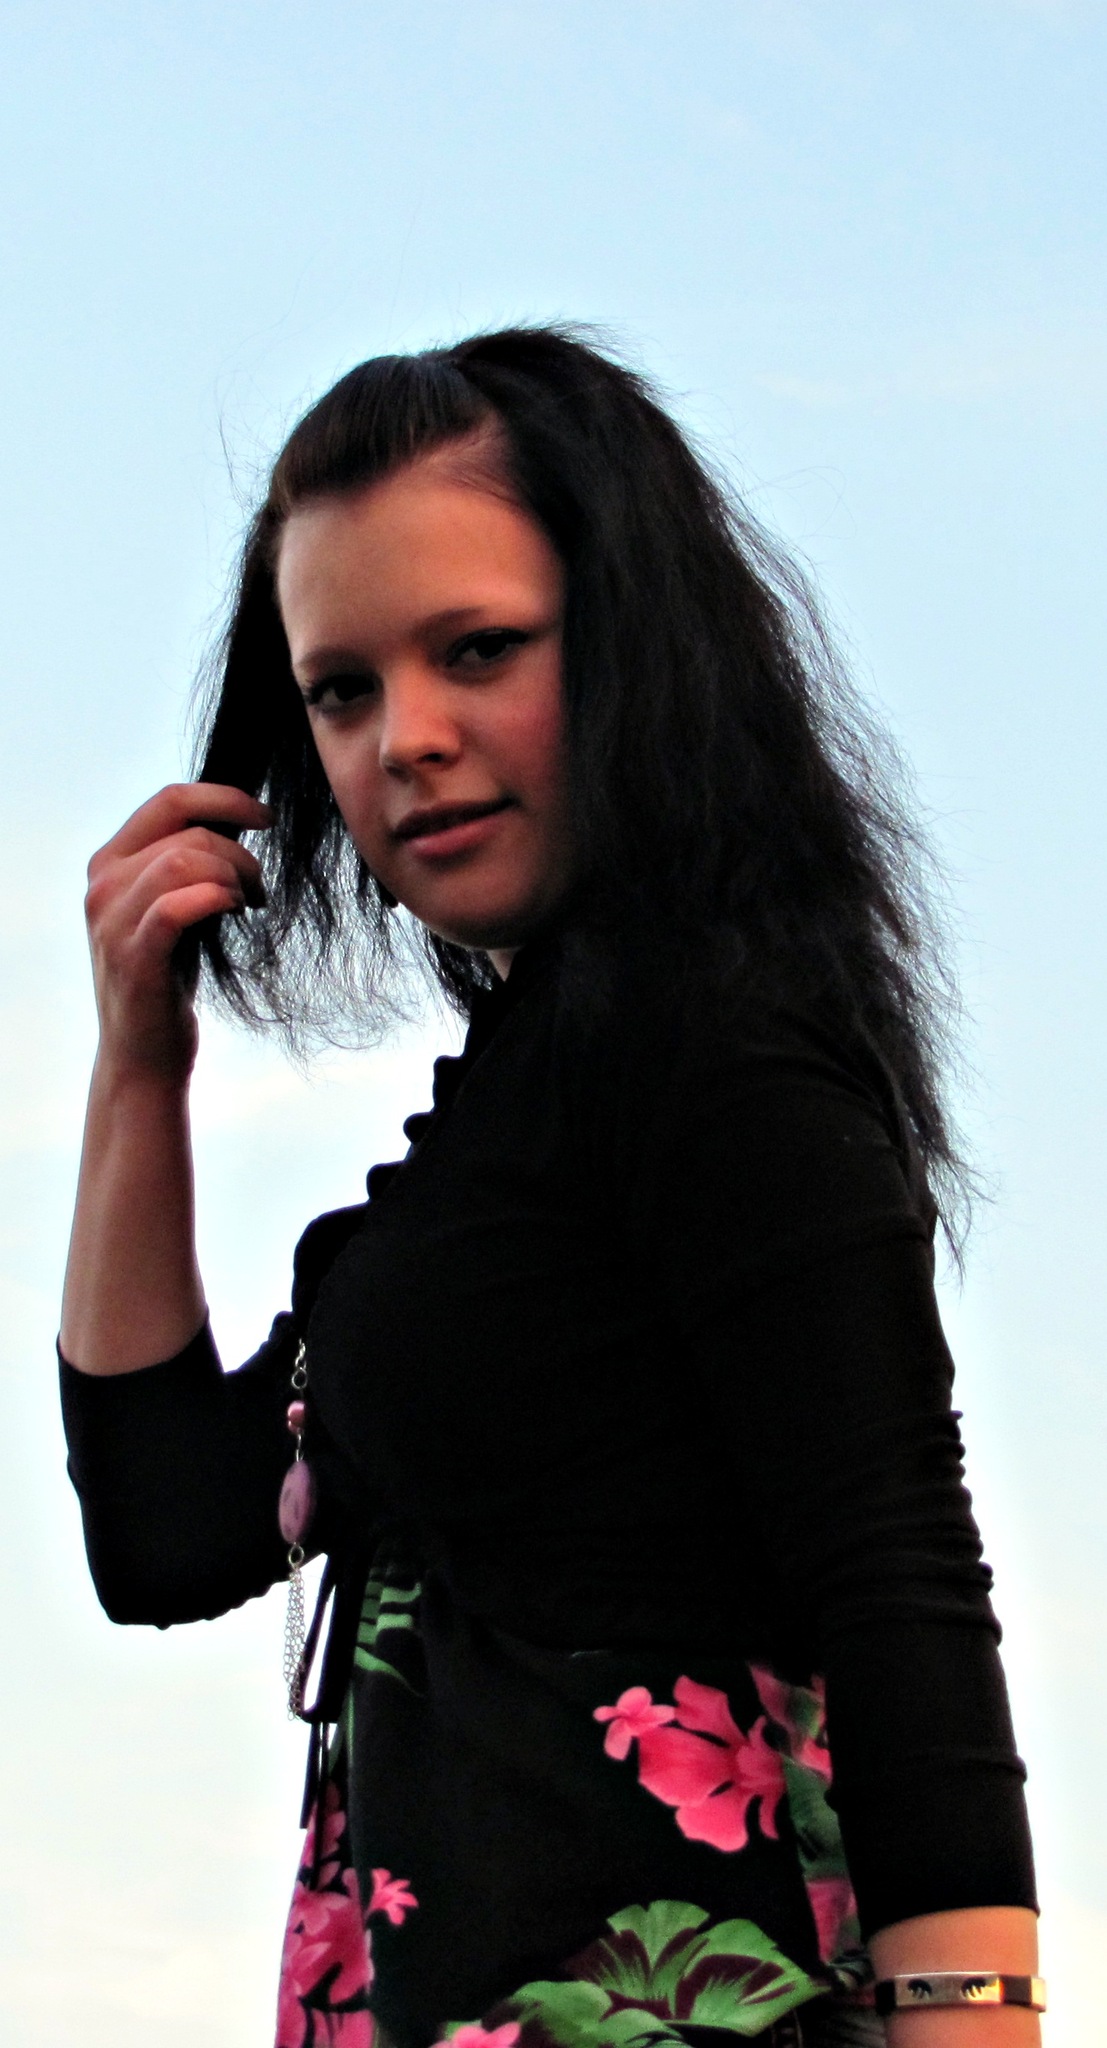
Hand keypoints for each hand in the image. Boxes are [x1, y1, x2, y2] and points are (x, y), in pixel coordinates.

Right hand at [84, 782, 269, 1084]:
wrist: (144, 1053)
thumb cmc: (168, 976)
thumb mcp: (172, 906)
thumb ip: (187, 863)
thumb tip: (238, 818)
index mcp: (110, 862)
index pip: (169, 800)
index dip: (225, 798)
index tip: (265, 817)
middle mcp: (102, 885)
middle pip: (187, 832)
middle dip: (239, 853)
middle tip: (258, 889)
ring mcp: (112, 921)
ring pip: (184, 860)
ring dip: (233, 876)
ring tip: (248, 903)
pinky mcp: (134, 956)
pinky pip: (177, 906)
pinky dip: (216, 899)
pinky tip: (235, 912)